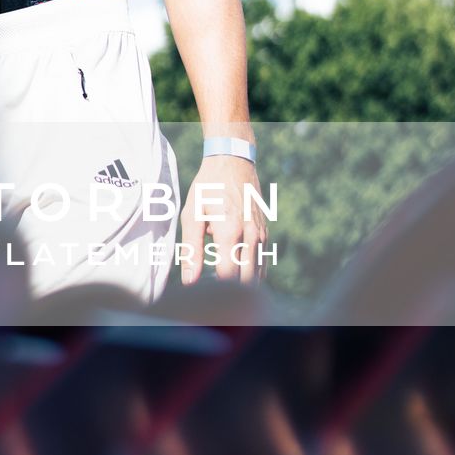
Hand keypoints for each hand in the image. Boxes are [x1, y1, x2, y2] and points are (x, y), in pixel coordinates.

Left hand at [179, 153, 266, 286]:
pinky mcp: (265, 234)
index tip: (202, 292)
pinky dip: (250, 274)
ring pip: (257, 276)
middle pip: (246, 282)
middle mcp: (250, 236)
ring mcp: (261, 236)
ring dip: (241, 284)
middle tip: (212, 289)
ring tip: (222, 280)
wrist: (233, 161)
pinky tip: (235, 271)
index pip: (227, 277)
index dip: (214, 290)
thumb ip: (191, 250)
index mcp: (230, 232)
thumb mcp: (192, 214)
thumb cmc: (208, 187)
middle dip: (229, 291)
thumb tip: (190, 281)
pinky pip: (262, 264)